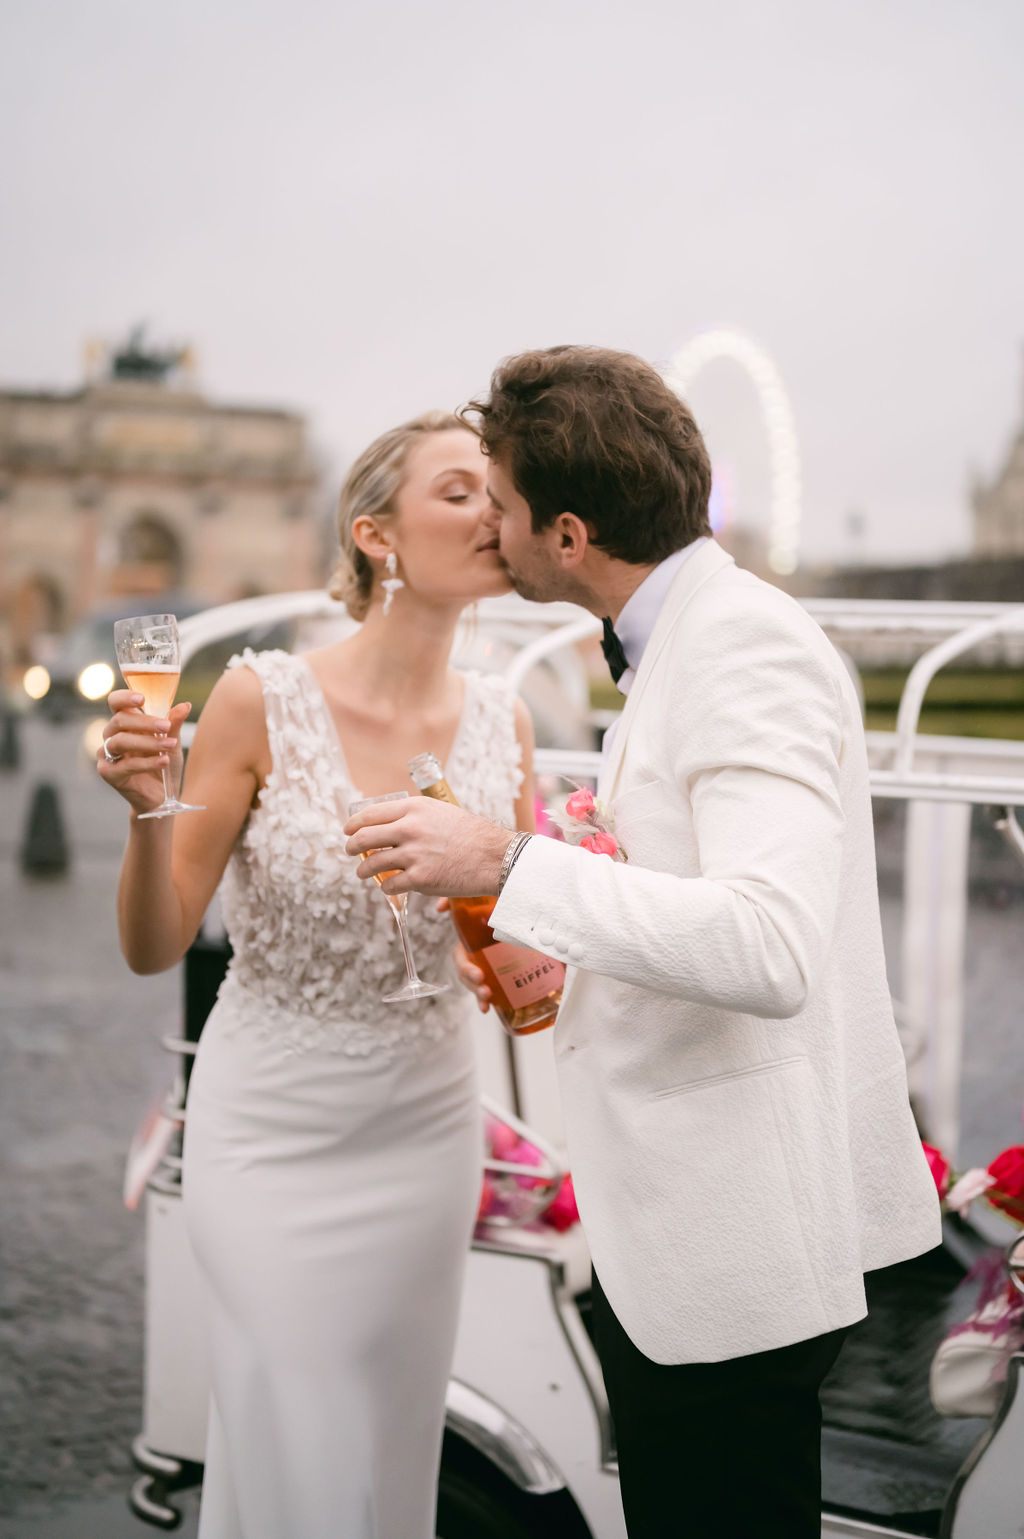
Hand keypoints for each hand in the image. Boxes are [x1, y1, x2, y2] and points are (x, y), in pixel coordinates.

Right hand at [96, 689, 191, 816]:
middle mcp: (112, 736)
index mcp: (125, 724)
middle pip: (120, 720)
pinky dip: (146, 763)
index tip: (142, 698)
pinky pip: (125, 765)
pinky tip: (163, 761)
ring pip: (120, 741)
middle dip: (145, 722)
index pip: (116, 702)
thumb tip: (185, 705)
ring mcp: (107, 755)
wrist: (162, 796)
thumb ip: (174, 725)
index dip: (124, 697)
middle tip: (166, 726)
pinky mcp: (108, 773)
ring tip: (170, 746)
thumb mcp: (172, 742)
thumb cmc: (164, 764)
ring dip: (147, 742)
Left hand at [345, 796, 511, 896]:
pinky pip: (389, 884)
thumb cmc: (473, 835)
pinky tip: (388, 887)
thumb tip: (394, 826)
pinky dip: (385, 887)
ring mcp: (413, 854)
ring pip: (372, 863)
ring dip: (363, 870)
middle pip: (364, 837)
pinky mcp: (419, 878)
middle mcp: (410, 828)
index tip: (348, 830)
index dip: (354, 823)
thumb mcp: (442, 813)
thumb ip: (417, 817)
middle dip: (351, 847)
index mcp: (414, 808)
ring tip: (363, 873)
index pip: (371, 813)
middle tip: (349, 851)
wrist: (496, 856)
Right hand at [436, 899, 492, 1013]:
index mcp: (468, 942)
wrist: (517, 911)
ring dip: (478, 993)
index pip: (460, 958)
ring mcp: (484, 967)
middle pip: (467, 975)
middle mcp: (474, 956)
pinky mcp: (497, 974)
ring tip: (487, 997)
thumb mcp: (479, 902)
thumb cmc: (494, 906)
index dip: (466, 968)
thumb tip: (439, 907)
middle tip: (484, 983)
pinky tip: (486, 1008)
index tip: (479, 974)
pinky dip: (484, 1000)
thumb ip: (455, 902)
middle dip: (472, 982)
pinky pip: (488, 989)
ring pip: (475, 984)